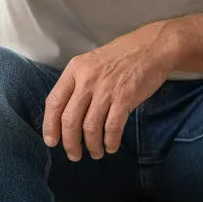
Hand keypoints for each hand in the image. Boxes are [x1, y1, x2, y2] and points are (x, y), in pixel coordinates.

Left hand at [42, 21, 176, 160]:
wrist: (153, 46)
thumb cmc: (121, 56)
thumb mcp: (91, 62)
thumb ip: (78, 84)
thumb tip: (66, 114)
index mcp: (75, 69)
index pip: (53, 102)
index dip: (50, 125)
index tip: (51, 141)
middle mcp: (87, 79)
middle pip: (69, 119)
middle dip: (69, 142)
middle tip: (74, 155)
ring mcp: (106, 89)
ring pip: (90, 126)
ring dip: (92, 145)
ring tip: (95, 153)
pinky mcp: (125, 97)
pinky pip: (112, 127)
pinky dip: (110, 141)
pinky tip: (111, 146)